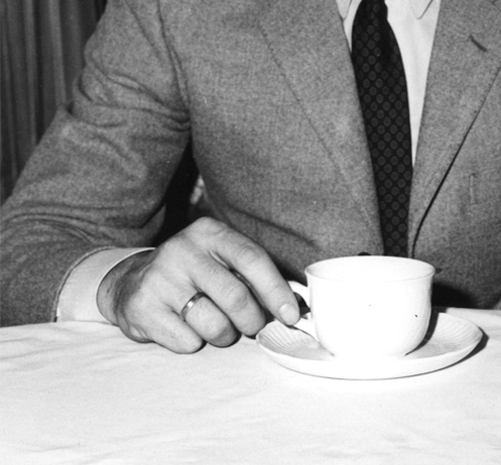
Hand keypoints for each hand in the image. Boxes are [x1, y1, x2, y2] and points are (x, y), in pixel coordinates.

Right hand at [97, 218, 299, 352]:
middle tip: (252, 326)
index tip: (291, 315)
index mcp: (210, 233)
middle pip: (236, 297)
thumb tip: (295, 304)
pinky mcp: (142, 307)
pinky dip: (195, 342)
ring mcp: (160, 278)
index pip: (252, 259)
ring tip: (217, 326)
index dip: (276, 290)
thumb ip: (253, 275)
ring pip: (214, 324)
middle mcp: (183, 250)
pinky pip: (187, 341)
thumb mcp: (220, 260)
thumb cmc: (193, 274)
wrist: (130, 281)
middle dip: (253, 320)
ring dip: (224, 336)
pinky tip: (186, 328)